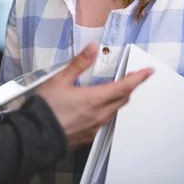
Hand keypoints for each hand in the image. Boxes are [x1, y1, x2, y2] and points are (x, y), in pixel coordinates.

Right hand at [36, 44, 152, 148]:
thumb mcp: (59, 80)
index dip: (138, 78)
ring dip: (117, 99)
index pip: (124, 87)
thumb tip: (92, 49)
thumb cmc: (46, 109)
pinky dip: (106, 110)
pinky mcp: (88, 136)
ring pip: (114, 110)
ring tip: (112, 90)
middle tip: (130, 78)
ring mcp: (95, 126)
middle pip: (122, 99)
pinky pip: (104, 121)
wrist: (35, 135)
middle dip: (129, 87)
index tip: (148, 72)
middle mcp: (99, 114)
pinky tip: (95, 107)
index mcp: (94, 99)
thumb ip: (78, 64)